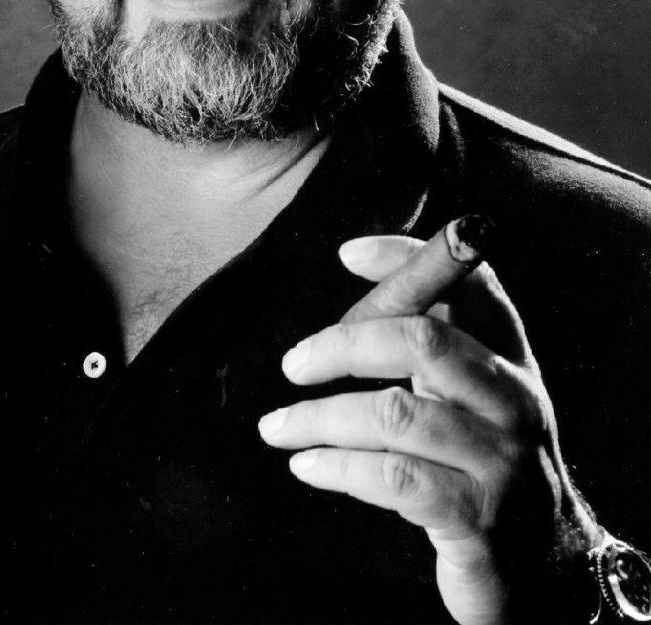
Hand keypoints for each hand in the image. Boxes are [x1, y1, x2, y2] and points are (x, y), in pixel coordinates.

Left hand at [258, 230, 600, 624]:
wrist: (548, 570)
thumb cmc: (488, 463)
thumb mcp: (474, 395)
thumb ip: (431, 337)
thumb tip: (360, 262)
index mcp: (512, 359)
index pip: (472, 286)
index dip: (409, 259)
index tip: (347, 254)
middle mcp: (514, 401)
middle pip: (424, 341)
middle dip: (344, 345)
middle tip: (294, 364)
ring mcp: (500, 462)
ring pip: (394, 414)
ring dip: (319, 417)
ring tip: (276, 428)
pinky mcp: (477, 520)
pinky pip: (393, 477)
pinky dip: (338, 466)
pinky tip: (307, 465)